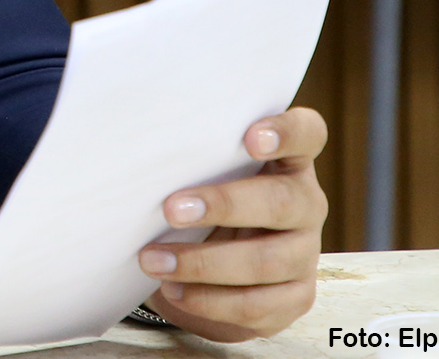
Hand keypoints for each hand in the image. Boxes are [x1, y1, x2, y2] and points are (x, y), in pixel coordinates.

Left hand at [137, 107, 327, 340]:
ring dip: (205, 263)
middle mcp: (305, 203)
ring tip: (153, 260)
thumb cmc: (200, 196)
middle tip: (171, 209)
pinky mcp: (296, 296)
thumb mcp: (199, 171)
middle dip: (225, 205)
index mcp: (287, 160)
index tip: (250, 138)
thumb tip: (131, 145)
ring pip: (268, 260)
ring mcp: (305, 252)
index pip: (307, 134)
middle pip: (283, 201)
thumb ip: (188, 156)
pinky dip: (211, 301)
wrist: (214, 262)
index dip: (286, 133)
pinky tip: (175, 290)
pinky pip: (259, 305)